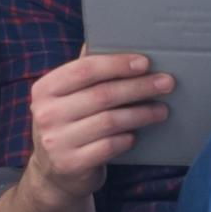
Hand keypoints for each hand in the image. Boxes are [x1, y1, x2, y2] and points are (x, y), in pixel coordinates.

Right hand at [21, 52, 174, 208]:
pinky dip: (126, 139)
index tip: (145, 63)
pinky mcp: (70, 165)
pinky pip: (109, 147)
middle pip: (102, 95)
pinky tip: (136, 135)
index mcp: (45, 89)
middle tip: (166, 83)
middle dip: (139, 87)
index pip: (84, 69)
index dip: (117, 64)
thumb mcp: (66, 97)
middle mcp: (46, 114)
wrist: (54, 175)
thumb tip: (108, 36)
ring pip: (110, 121)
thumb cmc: (69, 126)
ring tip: (161, 110)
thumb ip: (83, 71)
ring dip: (141, 114)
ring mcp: (56, 141)